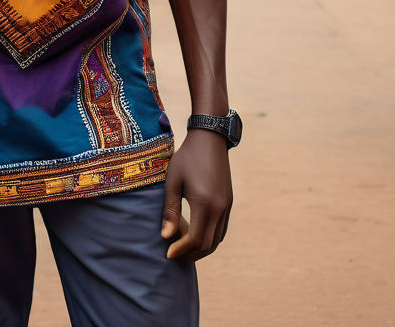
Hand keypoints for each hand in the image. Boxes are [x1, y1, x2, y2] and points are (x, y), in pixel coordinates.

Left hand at [161, 129, 232, 260]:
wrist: (210, 139)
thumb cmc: (186, 158)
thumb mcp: (173, 180)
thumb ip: (169, 209)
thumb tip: (165, 237)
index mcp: (204, 203)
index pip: (195, 239)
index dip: (181, 250)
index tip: (167, 253)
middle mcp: (219, 208)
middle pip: (207, 245)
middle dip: (191, 254)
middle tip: (174, 255)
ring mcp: (227, 206)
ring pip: (217, 240)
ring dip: (201, 249)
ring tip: (183, 248)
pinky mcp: (229, 203)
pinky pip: (221, 230)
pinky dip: (210, 238)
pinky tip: (196, 236)